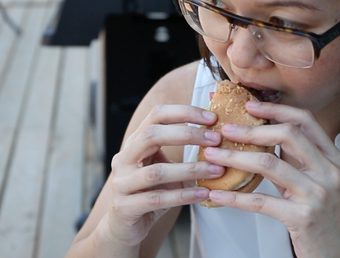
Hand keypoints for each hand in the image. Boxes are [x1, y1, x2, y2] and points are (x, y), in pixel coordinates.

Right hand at [106, 105, 224, 248]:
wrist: (123, 228)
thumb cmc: (150, 192)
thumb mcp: (165, 167)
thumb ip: (181, 152)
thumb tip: (218, 135)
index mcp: (135, 143)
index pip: (156, 115)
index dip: (184, 112)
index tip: (212, 118)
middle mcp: (124, 158)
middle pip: (151, 136)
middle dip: (187, 134)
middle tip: (216, 140)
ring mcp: (121, 183)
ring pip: (156, 172)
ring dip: (190, 169)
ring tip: (217, 170)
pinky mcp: (124, 207)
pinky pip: (157, 199)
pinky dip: (183, 195)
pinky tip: (203, 194)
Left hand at [200, 102, 339, 257]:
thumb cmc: (326, 218)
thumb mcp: (320, 182)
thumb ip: (300, 159)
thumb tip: (266, 134)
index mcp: (334, 159)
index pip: (305, 120)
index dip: (276, 109)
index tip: (249, 105)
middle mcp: (329, 172)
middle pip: (287, 134)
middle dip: (251, 129)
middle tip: (224, 130)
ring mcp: (317, 194)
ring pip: (269, 164)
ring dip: (235, 157)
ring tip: (213, 156)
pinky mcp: (302, 218)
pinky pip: (261, 201)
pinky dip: (234, 197)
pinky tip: (216, 195)